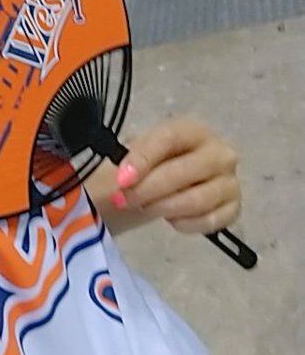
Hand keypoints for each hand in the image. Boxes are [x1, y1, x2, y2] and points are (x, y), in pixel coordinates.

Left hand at [88, 117, 241, 236]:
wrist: (163, 185)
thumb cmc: (149, 166)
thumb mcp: (134, 155)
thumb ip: (129, 160)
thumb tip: (122, 177)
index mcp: (192, 130)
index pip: (169, 137)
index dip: (143, 159)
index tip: (121, 180)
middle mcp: (219, 152)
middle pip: (185, 172)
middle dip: (148, 189)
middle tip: (122, 200)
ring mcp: (229, 181)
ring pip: (198, 199)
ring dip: (163, 208)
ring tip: (143, 208)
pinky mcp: (233, 208)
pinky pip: (210, 221)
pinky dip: (185, 223)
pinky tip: (170, 219)